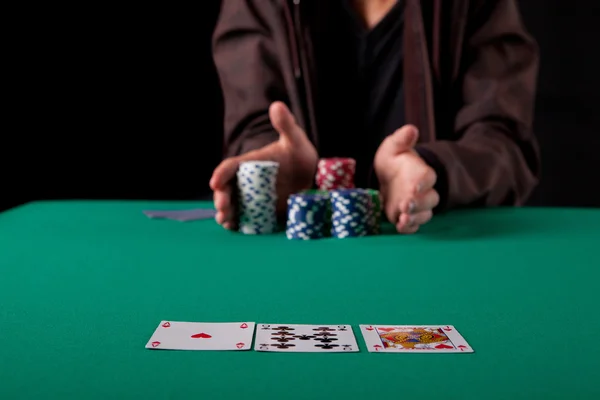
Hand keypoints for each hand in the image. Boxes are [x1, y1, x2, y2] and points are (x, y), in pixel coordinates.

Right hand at [209, 101, 317, 229]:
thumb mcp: (295, 140)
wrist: (314, 178)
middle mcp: (248, 181)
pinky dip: (239, 224)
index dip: (221, 174)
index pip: (230, 167)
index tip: (215, 182)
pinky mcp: (261, 211)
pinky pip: (246, 218)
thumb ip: (286, 125)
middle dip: (221, 198)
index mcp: (250, 163)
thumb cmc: (301, 155)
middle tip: (222, 207)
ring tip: (225, 221)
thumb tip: (277, 105)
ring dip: (226, 213)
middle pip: (228, 189)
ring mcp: (253, 197)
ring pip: (234, 205)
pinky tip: (235, 229)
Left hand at [374, 125, 438, 233]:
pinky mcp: (408, 217)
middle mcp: (423, 191)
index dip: (424, 182)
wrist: (387, 179)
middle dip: (418, 203)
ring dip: (414, 218)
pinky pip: (413, 226)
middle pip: (429, 199)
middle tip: (405, 204)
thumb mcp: (392, 148)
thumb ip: (401, 139)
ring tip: (402, 219)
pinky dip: (409, 228)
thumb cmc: (393, 162)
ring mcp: (416, 206)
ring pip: (423, 214)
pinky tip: (400, 227)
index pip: (428, 177)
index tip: (415, 185)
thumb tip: (411, 129)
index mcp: (421, 173)